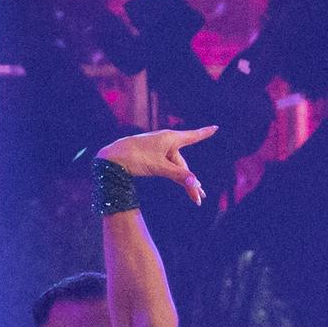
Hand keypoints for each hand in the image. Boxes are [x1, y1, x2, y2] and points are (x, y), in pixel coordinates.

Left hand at [96, 125, 217, 206]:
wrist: (112, 157)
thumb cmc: (135, 157)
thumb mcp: (158, 167)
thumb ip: (178, 175)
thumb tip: (195, 183)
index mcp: (170, 139)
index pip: (193, 136)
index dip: (204, 133)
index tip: (215, 128)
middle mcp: (166, 141)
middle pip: (183, 163)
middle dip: (191, 181)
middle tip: (199, 198)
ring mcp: (158, 149)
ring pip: (174, 167)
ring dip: (183, 181)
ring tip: (194, 196)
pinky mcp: (150, 156)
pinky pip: (166, 166)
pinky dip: (173, 175)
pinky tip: (179, 181)